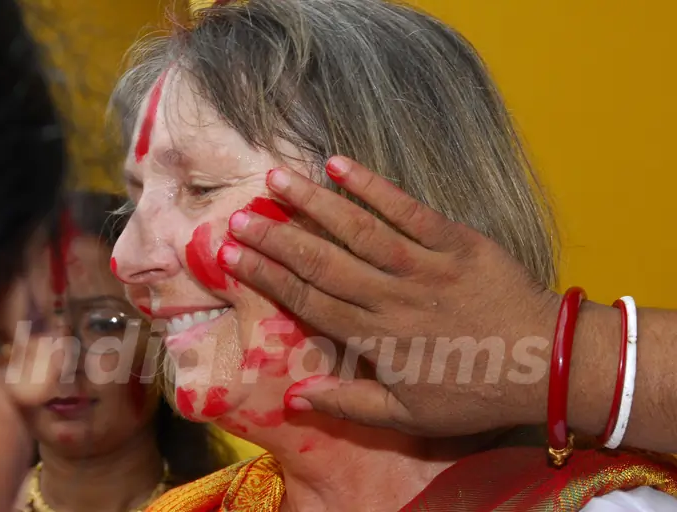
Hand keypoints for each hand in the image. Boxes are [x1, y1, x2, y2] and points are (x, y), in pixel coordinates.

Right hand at [217, 156, 560, 436]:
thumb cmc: (473, 391)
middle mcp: (391, 296)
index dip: (267, 275)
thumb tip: (296, 399)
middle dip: (276, 237)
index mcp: (376, 336)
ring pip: (359, 230)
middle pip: (322, 262)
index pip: (309, 300)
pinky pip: (410, 210)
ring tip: (277, 179)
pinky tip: (341, 165)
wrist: (544, 363)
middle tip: (237, 214)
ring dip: (314, 204)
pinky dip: (375, 187)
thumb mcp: (409, 415)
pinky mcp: (456, 242)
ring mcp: (424, 265)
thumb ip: (350, 404)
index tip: (230, 254)